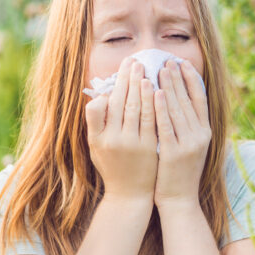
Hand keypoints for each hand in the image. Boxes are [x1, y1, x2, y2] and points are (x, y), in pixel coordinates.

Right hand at [85, 56, 158, 201]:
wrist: (130, 194)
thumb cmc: (113, 167)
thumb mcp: (96, 147)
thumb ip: (96, 122)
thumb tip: (102, 95)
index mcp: (97, 137)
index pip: (104, 104)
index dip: (115, 84)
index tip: (123, 68)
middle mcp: (113, 139)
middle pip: (123, 102)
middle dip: (129, 78)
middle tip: (135, 60)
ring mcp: (133, 144)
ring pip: (138, 108)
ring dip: (142, 86)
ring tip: (146, 68)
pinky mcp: (150, 147)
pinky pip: (153, 120)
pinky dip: (155, 103)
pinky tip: (158, 88)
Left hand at [153, 59, 210, 208]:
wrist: (180, 199)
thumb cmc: (181, 171)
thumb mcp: (192, 146)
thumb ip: (189, 125)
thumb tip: (181, 100)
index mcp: (206, 132)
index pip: (200, 99)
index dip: (192, 80)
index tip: (183, 63)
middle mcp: (200, 135)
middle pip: (188, 100)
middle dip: (177, 78)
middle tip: (167, 60)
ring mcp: (189, 144)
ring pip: (178, 109)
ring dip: (169, 87)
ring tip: (160, 69)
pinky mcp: (175, 153)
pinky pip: (167, 125)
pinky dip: (162, 107)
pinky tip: (156, 92)